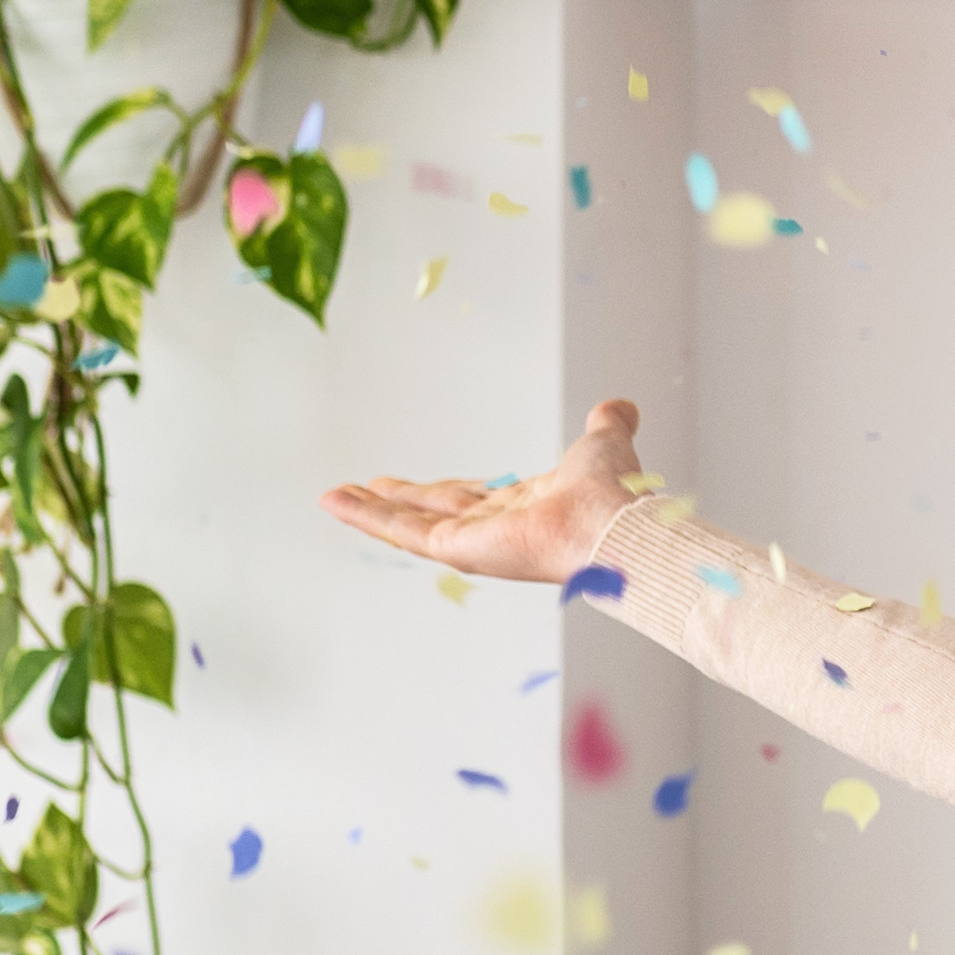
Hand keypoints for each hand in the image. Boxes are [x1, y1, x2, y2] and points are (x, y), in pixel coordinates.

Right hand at [323, 399, 647, 586]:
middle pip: (432, 512)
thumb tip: (621, 406)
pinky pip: (399, 531)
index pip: (472, 499)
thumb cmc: (612, 490)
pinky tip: (333, 500)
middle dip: (397, 501)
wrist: (609, 521)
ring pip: (406, 523)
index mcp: (523, 507)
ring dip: (369, 509)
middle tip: (365, 490)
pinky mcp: (454, 548)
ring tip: (333, 497)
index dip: (444, 490)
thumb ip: (608, 424)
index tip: (421, 485)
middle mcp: (494, 529)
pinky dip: (363, 515)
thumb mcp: (604, 442)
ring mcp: (471, 542)